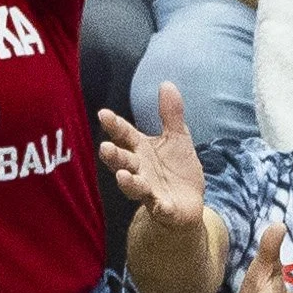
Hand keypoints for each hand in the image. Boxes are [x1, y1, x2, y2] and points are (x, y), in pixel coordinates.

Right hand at [98, 83, 203, 227]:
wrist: (188, 203)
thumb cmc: (176, 169)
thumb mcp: (177, 137)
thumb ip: (170, 114)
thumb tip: (166, 84)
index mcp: (141, 149)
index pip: (125, 135)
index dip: (114, 125)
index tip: (103, 114)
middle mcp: (140, 169)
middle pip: (123, 161)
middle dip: (114, 156)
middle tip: (104, 147)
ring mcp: (149, 190)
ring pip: (135, 186)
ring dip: (128, 182)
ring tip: (122, 175)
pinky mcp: (163, 208)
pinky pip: (160, 207)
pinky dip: (160, 206)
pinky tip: (160, 204)